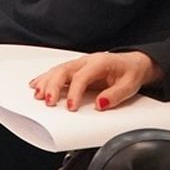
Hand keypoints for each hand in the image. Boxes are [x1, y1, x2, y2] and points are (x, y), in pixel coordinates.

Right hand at [30, 51, 160, 110]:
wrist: (134, 63)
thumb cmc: (131, 73)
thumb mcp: (130, 86)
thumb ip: (116, 95)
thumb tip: (101, 103)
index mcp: (100, 63)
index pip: (82, 76)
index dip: (74, 92)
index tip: (71, 107)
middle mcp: (87, 61)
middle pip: (64, 70)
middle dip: (53, 86)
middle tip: (48, 102)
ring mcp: (80, 64)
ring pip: (58, 69)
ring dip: (46, 82)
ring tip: (38, 95)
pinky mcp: (76, 69)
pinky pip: (57, 71)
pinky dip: (45, 78)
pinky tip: (36, 84)